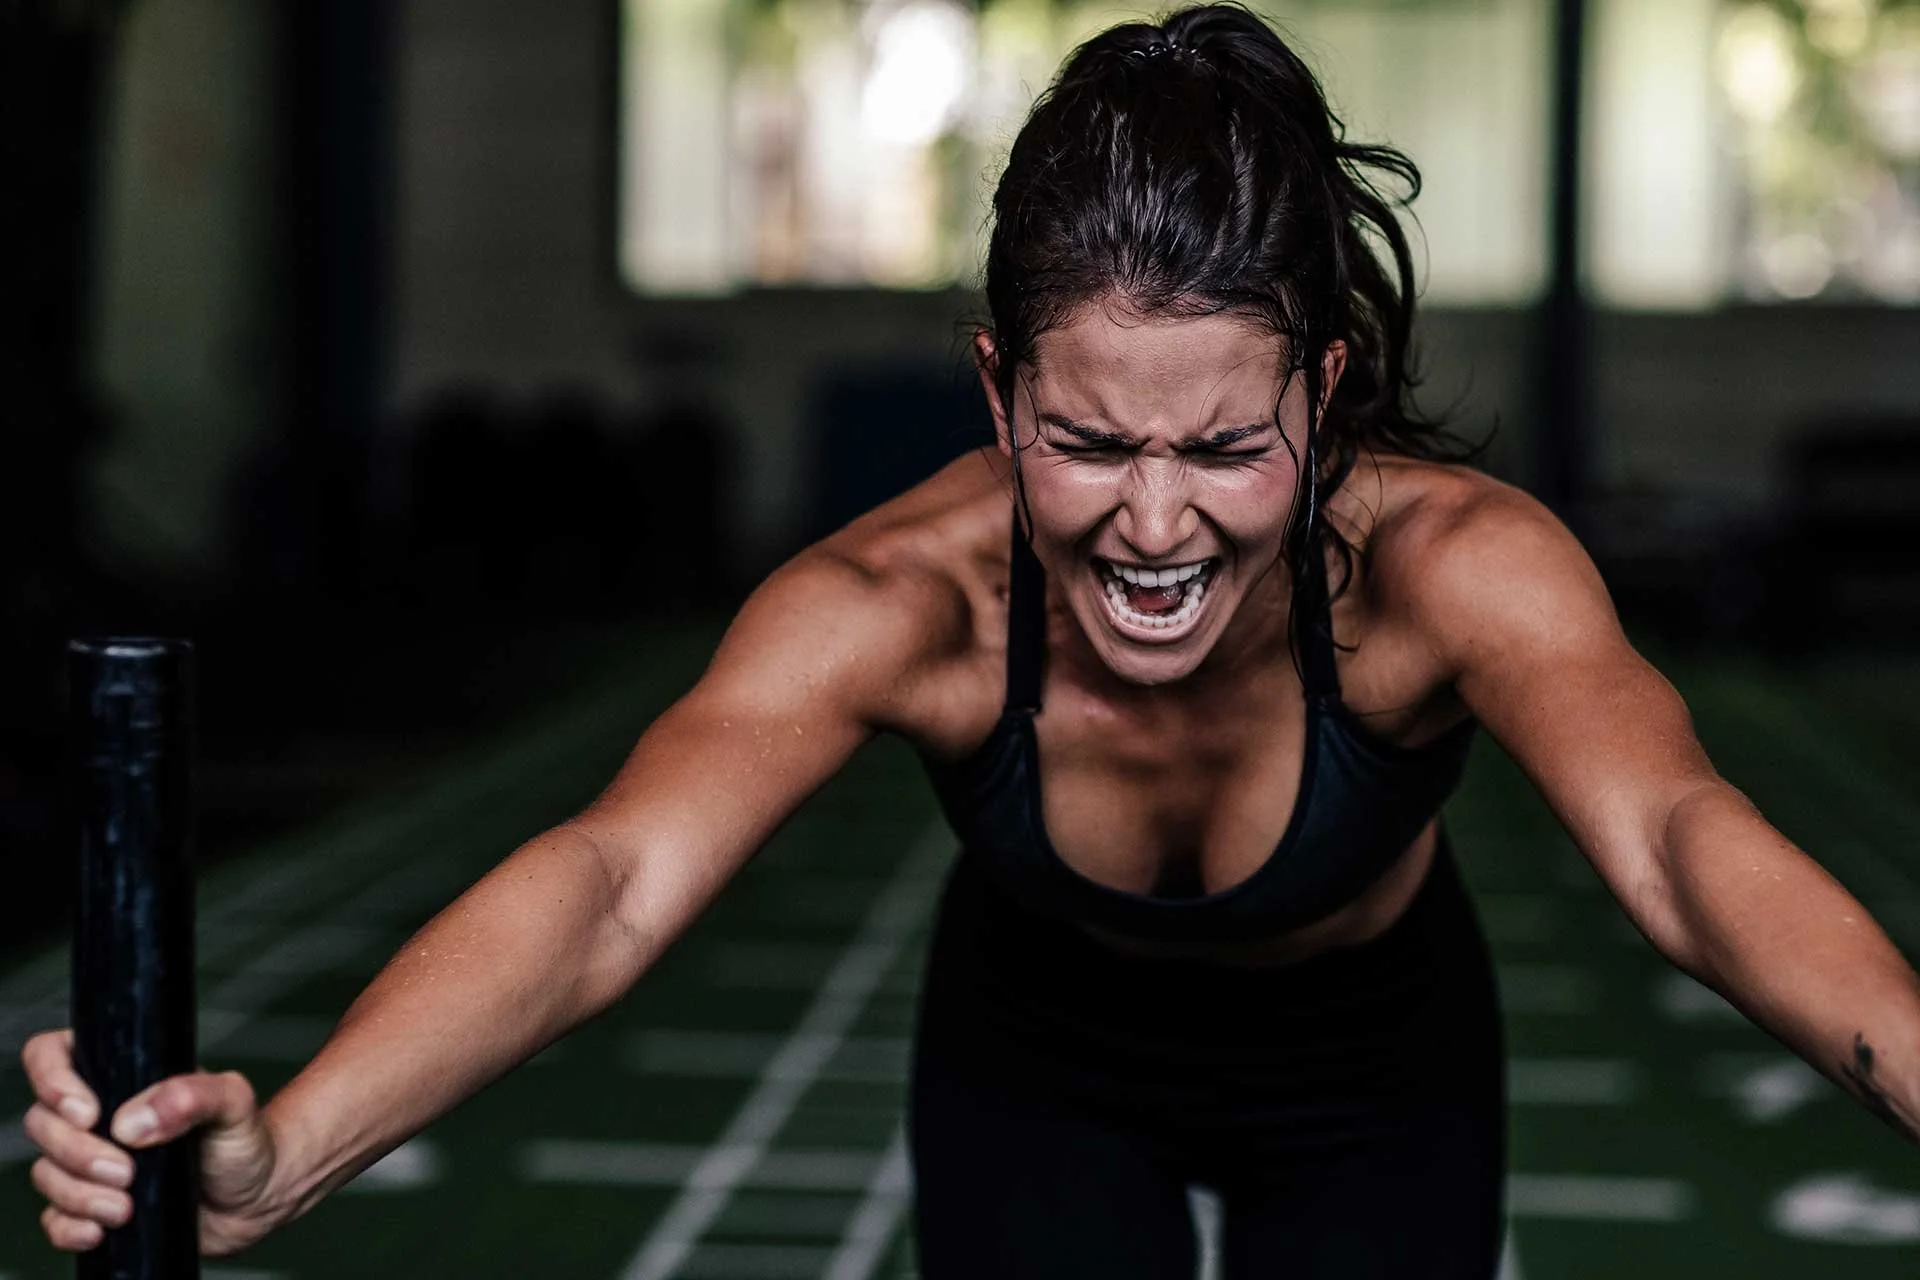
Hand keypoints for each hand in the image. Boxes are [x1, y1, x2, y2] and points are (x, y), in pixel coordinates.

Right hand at [21, 1029, 283, 1255]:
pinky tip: (101, 1229)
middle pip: (43, 1122)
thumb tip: (132, 1121)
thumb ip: (194, 1096)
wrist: (255, 1196)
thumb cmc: (244, 1138)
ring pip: (46, 1172)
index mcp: (120, 1074)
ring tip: (126, 1206)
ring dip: (79, 1194)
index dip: (52, 1081)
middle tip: (126, 1171)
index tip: (89, 1114)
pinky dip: (69, 1226)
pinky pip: (54, 1217)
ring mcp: (88, 1160)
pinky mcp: (90, 1204)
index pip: (52, 1056)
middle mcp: (97, 1114)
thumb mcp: (234, 1103)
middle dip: (77, 1152)